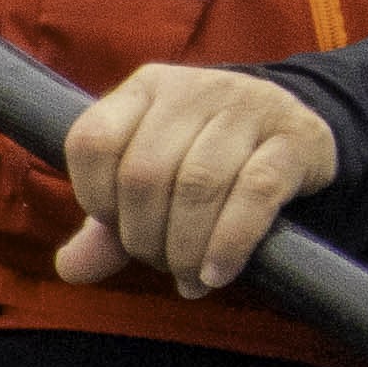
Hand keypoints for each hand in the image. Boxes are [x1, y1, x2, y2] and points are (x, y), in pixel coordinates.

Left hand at [55, 65, 341, 295]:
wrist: (297, 135)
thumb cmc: (211, 162)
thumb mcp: (155, 182)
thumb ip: (109, 224)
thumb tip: (70, 268)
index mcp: (147, 89)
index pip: (93, 141)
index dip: (96, 199)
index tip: (118, 229)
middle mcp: (194, 88)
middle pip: (145, 172)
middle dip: (146, 238)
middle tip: (163, 265)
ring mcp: (249, 106)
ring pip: (198, 183)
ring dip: (186, 248)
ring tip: (190, 277)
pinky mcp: (296, 137)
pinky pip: (255, 192)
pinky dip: (229, 242)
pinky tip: (217, 273)